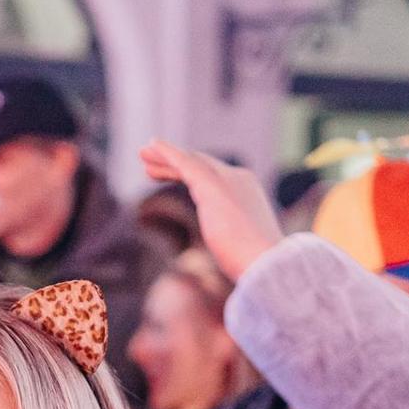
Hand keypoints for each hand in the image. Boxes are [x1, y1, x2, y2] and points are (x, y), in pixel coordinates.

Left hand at [138, 140, 283, 280]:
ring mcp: (226, 179)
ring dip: (165, 158)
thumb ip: (235, 243)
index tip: (169, 177)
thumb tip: (234, 258)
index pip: (214, 176)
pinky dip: (168, 153)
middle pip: (201, 164)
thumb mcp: (244, 248)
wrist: (265, 260)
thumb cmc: (256, 263)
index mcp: (247, 193)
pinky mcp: (211, 185)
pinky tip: (152, 146)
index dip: (189, 174)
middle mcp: (238, 179)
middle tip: (150, 163)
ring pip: (190, 161)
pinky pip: (184, 162)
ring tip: (143, 155)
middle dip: (175, 163)